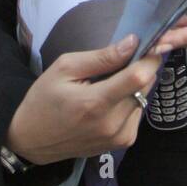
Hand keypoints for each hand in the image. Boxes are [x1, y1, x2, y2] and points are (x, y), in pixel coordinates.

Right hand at [4, 34, 161, 165]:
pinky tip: (113, 98)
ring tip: (114, 79)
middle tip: (129, 56)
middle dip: (143, 67)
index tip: (154, 41)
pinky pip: (138, 112)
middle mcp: (113, 124)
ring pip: (144, 98)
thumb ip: (100, 57)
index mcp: (95, 103)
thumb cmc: (44, 99)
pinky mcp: (123, 143)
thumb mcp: (65, 68)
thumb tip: (132, 42)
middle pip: (146, 86)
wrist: (32, 140)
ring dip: (137, 84)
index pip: (139, 77)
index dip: (150, 56)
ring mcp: (120, 137)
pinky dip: (132, 100)